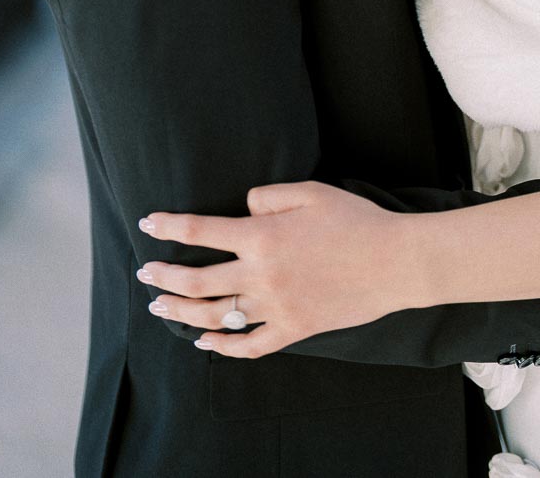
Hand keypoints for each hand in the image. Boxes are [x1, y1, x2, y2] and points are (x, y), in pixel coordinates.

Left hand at [136, 182, 410, 357]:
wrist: (394, 261)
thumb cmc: (356, 220)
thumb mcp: (311, 192)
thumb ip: (269, 195)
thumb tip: (244, 207)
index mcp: (262, 236)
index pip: (200, 231)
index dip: (168, 227)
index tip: (147, 222)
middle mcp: (261, 275)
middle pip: (196, 281)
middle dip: (163, 277)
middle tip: (145, 273)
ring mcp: (276, 307)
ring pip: (215, 316)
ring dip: (181, 313)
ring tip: (160, 307)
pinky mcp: (294, 329)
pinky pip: (250, 346)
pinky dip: (223, 347)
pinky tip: (206, 342)